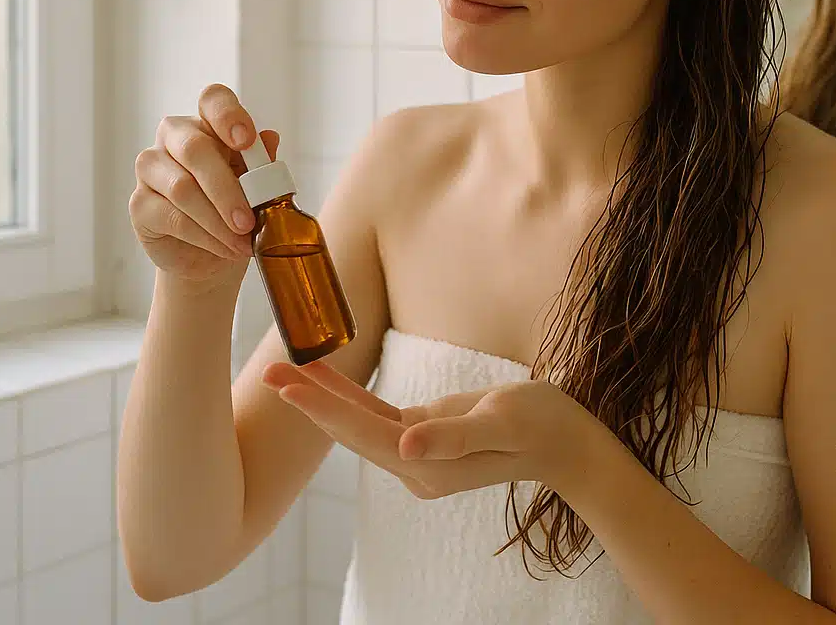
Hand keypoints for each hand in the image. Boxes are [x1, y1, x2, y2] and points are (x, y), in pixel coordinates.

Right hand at [129, 83, 280, 287]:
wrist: (211, 257)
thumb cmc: (236, 213)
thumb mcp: (258, 188)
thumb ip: (262, 164)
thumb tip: (270, 138)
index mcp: (207, 123)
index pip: (213, 100)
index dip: (228, 115)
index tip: (246, 141)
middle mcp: (174, 137)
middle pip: (195, 149)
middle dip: (227, 190)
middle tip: (249, 222)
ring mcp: (151, 167)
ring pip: (182, 188)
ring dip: (218, 221)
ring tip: (242, 242)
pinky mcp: (139, 203)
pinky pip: (172, 217)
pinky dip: (204, 236)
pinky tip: (224, 247)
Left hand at [263, 360, 601, 499]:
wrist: (568, 443)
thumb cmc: (542, 427)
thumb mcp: (502, 423)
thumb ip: (454, 436)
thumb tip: (405, 448)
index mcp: (427, 466)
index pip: (364, 434)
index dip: (325, 409)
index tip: (289, 387)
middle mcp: (414, 465)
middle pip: (351, 431)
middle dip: (309, 402)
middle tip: (267, 373)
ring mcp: (417, 453)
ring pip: (358, 422)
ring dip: (323, 397)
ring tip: (286, 368)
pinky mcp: (424, 437)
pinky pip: (377, 415)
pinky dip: (350, 395)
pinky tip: (327, 375)